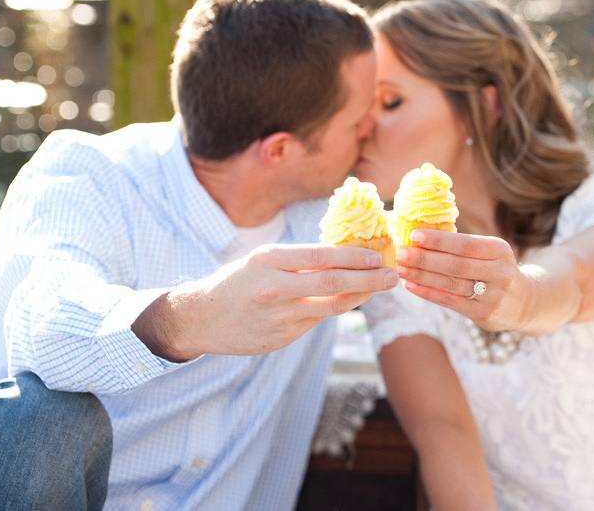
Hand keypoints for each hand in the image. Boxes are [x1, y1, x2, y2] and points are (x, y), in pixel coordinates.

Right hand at [137, 244, 398, 359]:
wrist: (201, 319)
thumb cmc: (236, 282)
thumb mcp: (260, 260)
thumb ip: (297, 260)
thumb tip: (343, 254)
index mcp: (268, 261)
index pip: (322, 257)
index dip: (354, 257)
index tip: (378, 256)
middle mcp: (274, 288)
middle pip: (333, 285)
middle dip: (368, 280)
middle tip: (392, 276)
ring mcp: (278, 317)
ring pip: (330, 308)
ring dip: (359, 298)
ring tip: (377, 288)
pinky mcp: (281, 339)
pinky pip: (315, 322)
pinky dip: (333, 311)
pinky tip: (347, 302)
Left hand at [395, 229, 534, 332]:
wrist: (524, 302)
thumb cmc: (495, 270)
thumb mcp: (490, 253)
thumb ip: (463, 247)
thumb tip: (420, 236)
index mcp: (499, 250)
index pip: (465, 244)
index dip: (439, 240)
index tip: (414, 235)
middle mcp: (500, 272)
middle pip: (455, 264)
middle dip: (424, 258)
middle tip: (400, 252)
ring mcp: (493, 295)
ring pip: (451, 284)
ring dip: (421, 276)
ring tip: (400, 269)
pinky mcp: (484, 313)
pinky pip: (450, 301)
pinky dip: (428, 293)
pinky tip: (411, 286)